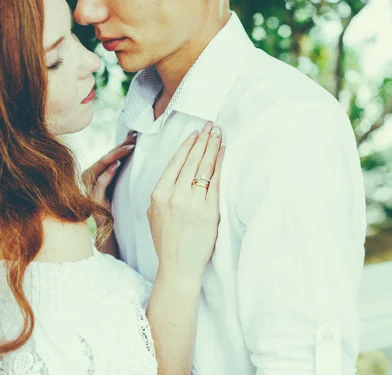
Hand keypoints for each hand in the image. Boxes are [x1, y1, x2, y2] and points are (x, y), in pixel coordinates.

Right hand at [83, 130, 137, 224]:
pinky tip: (115, 167)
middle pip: (104, 160)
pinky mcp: (93, 204)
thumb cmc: (121, 215)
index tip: (135, 133)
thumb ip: (128, 175)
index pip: (111, 157)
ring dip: (113, 157)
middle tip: (134, 138)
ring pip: (97, 169)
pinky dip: (105, 176)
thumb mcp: (125, 191)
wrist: (113, 239)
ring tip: (128, 148)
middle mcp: (93, 183)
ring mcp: (91, 193)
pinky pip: (97, 187)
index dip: (122, 144)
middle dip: (119, 147)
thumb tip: (141, 155)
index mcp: (102, 178)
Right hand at [147, 123, 223, 282]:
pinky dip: (219, 165)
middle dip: (203, 140)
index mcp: (158, 193)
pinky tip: (223, 153)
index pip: (175, 162)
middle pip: (191, 160)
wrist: (178, 266)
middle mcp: (174, 195)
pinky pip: (215, 182)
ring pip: (203, 168)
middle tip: (211, 126)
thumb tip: (173, 178)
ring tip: (219, 134)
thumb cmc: (167, 242)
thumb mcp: (153, 215)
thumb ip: (162, 195)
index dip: (187, 145)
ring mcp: (192, 202)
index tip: (196, 134)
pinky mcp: (209, 211)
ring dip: (212, 147)